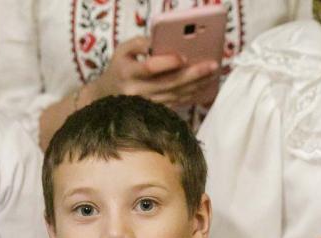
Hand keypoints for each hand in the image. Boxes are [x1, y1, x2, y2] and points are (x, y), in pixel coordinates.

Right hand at [88, 37, 219, 107]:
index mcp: (127, 72)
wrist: (107, 97)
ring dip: (197, 85)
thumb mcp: (122, 50)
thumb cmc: (119, 68)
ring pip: (176, 95)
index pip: (149, 68)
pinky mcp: (155, 112)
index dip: (167, 63)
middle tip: (212, 65)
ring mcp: (147, 104)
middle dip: (193, 74)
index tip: (184, 56)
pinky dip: (192, 94)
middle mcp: (137, 91)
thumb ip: (139, 44)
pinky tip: (204, 86)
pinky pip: (177, 103)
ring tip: (212, 74)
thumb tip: (160, 41)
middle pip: (169, 83)